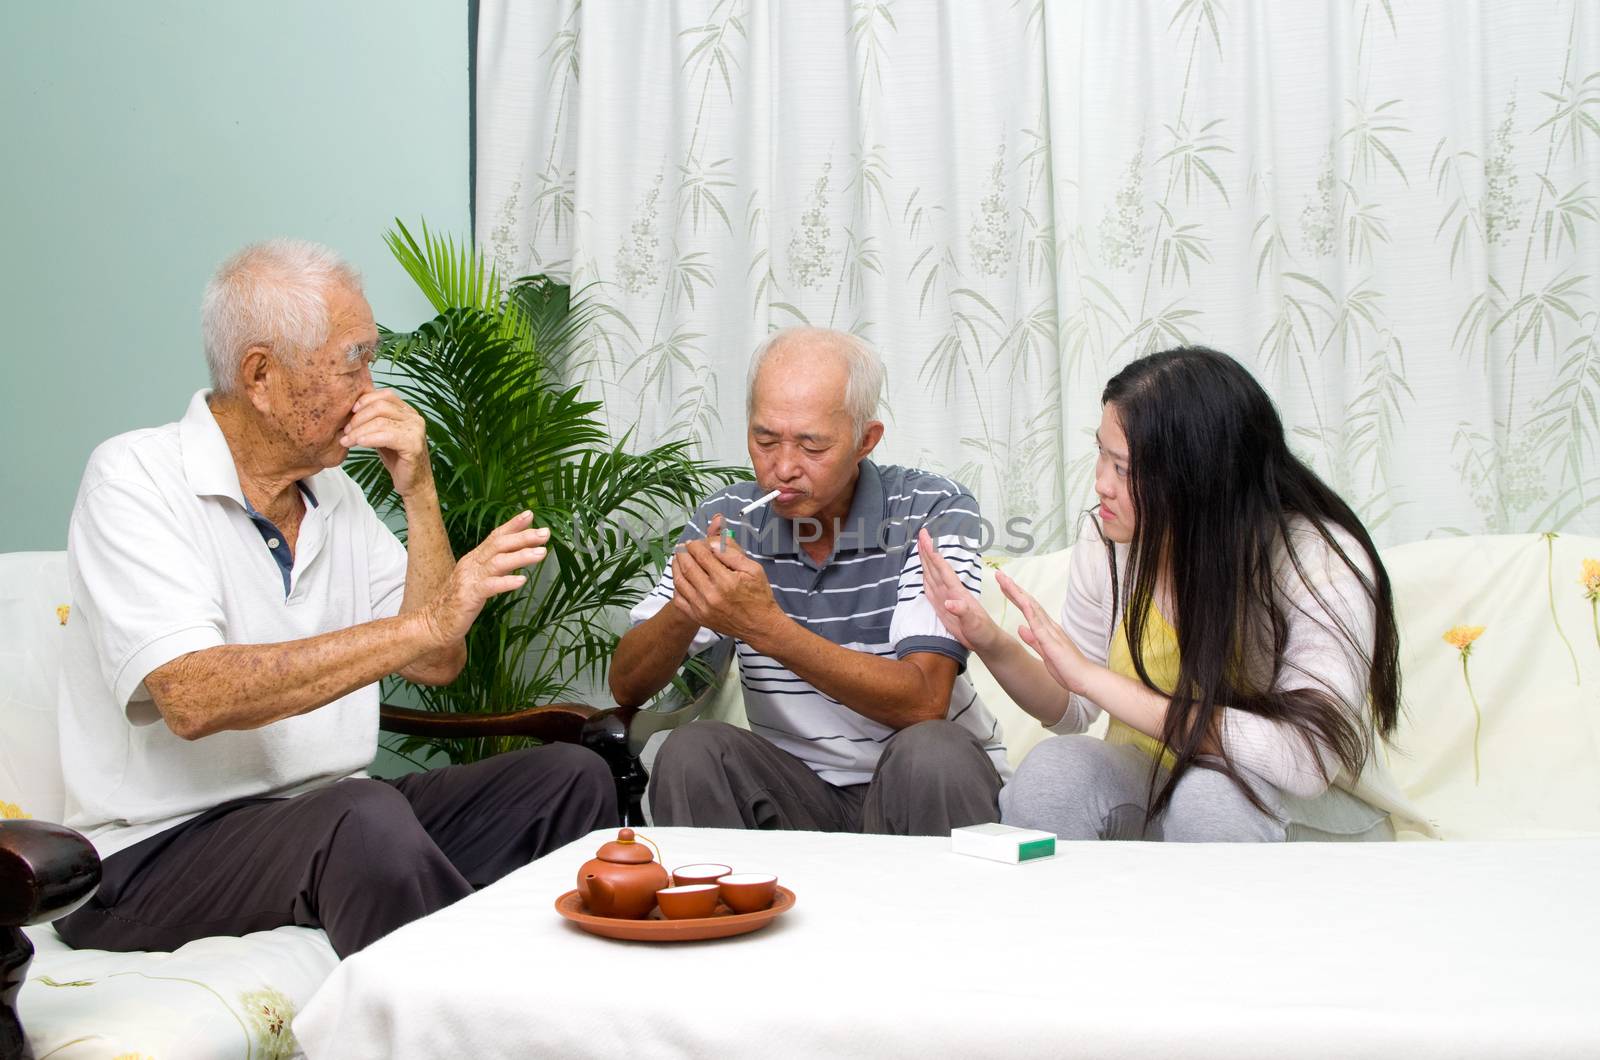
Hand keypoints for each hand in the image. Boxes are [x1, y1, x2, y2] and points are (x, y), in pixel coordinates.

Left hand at [342, 389, 432, 498]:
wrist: (414, 483)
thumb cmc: (397, 460)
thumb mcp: (383, 435)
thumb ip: (374, 421)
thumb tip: (350, 411)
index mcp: (408, 412)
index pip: (385, 395)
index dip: (365, 401)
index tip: (350, 412)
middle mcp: (415, 418)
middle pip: (380, 406)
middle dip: (358, 417)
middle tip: (345, 430)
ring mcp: (416, 430)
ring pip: (380, 421)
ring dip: (359, 431)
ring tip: (347, 440)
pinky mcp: (413, 445)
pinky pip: (386, 436)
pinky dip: (369, 439)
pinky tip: (359, 444)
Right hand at [424, 511, 548, 643]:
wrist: (434, 623)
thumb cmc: (459, 602)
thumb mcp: (480, 579)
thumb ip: (496, 566)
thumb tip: (518, 554)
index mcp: (474, 558)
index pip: (495, 536)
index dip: (512, 525)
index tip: (530, 515)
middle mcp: (472, 564)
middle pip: (499, 544)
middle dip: (523, 537)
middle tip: (544, 533)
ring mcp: (470, 579)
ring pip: (497, 562)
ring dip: (521, 556)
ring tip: (542, 553)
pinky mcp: (469, 596)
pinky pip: (490, 586)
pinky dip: (506, 582)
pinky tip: (522, 580)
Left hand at [670, 514, 782, 641]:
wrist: (759, 626)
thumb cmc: (758, 596)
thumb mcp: (754, 569)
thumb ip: (732, 554)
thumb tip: (712, 543)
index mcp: (725, 581)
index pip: (702, 556)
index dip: (695, 545)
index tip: (693, 542)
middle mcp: (711, 594)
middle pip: (687, 566)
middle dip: (683, 552)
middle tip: (684, 547)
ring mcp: (702, 608)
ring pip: (679, 581)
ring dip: (676, 566)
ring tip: (679, 558)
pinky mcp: (698, 617)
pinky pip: (678, 599)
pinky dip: (677, 586)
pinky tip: (681, 578)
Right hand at [916, 529, 1000, 651]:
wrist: (987, 641)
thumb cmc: (983, 632)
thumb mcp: (974, 624)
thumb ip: (963, 612)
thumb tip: (950, 603)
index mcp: (957, 592)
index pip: (942, 569)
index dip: (933, 553)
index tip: (926, 538)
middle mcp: (951, 592)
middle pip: (936, 567)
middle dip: (928, 551)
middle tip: (921, 534)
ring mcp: (947, 598)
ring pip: (933, 575)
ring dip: (926, 561)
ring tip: (920, 547)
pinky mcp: (944, 607)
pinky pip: (932, 589)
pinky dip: (926, 579)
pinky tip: (924, 573)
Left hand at [997, 568, 1090, 694]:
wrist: (1085, 680)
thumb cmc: (1067, 669)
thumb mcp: (1044, 652)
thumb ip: (1032, 639)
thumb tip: (1020, 627)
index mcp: (1047, 629)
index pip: (1028, 608)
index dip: (1015, 595)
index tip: (1003, 585)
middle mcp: (1049, 626)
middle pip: (1029, 602)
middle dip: (1014, 588)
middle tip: (1000, 575)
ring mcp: (1051, 632)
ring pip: (1032, 607)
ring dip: (1018, 593)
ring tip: (1005, 581)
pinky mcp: (1052, 642)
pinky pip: (1039, 624)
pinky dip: (1030, 611)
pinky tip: (1021, 601)